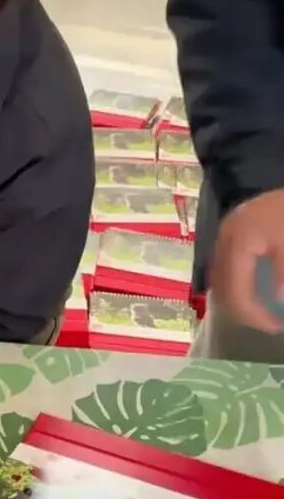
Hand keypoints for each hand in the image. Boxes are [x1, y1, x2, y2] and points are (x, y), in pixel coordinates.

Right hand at [213, 188, 283, 332]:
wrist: (280, 172)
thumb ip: (283, 271)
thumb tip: (278, 301)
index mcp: (237, 245)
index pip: (236, 292)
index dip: (254, 315)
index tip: (275, 326)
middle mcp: (223, 243)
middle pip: (221, 289)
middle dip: (243, 311)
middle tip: (268, 322)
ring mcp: (223, 237)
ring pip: (220, 279)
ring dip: (237, 298)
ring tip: (260, 309)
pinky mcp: (230, 233)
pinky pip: (225, 267)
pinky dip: (236, 283)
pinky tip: (254, 287)